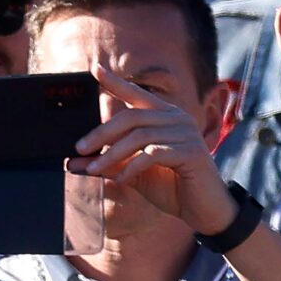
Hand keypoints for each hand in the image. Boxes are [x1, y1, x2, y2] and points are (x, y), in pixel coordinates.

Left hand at [71, 66, 237, 232]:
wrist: (204, 210)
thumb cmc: (172, 188)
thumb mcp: (135, 174)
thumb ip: (109, 164)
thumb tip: (75, 162)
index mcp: (165, 117)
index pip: (136, 95)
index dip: (116, 82)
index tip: (94, 69)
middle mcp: (176, 118)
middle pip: (131, 117)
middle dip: (102, 133)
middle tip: (79, 148)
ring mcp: (185, 133)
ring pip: (139, 137)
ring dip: (112, 154)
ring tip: (95, 169)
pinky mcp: (190, 152)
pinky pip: (153, 154)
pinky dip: (133, 167)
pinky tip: (122, 180)